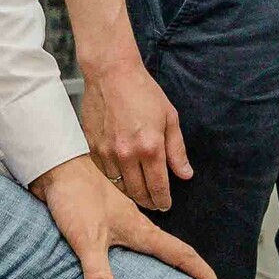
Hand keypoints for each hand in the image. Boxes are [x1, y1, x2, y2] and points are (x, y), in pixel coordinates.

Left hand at [35, 154, 224, 278]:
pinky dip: (132, 262)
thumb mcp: (87, 240)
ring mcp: (118, 222)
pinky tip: (122, 270)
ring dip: (160, 266)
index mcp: (140, 230)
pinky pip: (125, 247)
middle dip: (187, 272)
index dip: (201, 273)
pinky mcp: (101, 222)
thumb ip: (98, 277)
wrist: (55, 166)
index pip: (180, 254)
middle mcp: (134, 226)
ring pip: (147, 249)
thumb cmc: (75, 197)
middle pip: (169, 252)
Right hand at [81, 51, 192, 211]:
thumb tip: (185, 174)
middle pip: (137, 193)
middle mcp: (127, 155)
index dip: (163, 201)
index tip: (165, 205)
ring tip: (138, 193)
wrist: (111, 74)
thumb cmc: (143, 92)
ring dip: (130, 192)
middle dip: (148, 202)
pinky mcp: (92, 148)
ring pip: (119, 186)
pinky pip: (104, 173)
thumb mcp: (170, 118)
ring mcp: (107, 153)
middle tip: (154, 203)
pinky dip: (113, 179)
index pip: (158, 187)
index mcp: (150, 147)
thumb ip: (177, 150)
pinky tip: (121, 177)